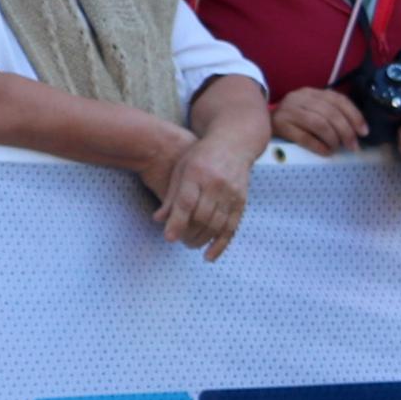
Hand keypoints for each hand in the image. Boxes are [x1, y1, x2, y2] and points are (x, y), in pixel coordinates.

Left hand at [143, 125, 254, 259]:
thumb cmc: (200, 156)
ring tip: (190, 245)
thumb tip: (158, 220)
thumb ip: (171, 195)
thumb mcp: (180, 168)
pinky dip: (221, 244)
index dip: (177, 222)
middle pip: (202, 216)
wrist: (233, 144)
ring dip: (202, 240)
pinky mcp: (242, 201)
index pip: (186, 202)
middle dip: (189, 234)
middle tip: (179, 241)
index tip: (169, 238)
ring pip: (217, 224)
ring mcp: (231, 193)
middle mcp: (216, 184)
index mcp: (196, 173)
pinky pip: (232, 228)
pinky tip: (210, 256)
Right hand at [270, 84, 367, 157]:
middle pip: (330, 112)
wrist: (256, 120)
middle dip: (346, 131)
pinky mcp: (278, 124)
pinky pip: (304, 136)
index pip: (338, 99)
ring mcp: (287, 110)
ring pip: (319, 123)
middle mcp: (299, 97)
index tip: (364, 132)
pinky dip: (318, 146)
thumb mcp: (310, 111)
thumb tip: (357, 132)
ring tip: (337, 149)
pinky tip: (325, 152)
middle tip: (353, 146)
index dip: (354, 115)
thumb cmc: (292, 120)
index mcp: (311, 92)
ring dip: (333, 139)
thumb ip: (329, 115)